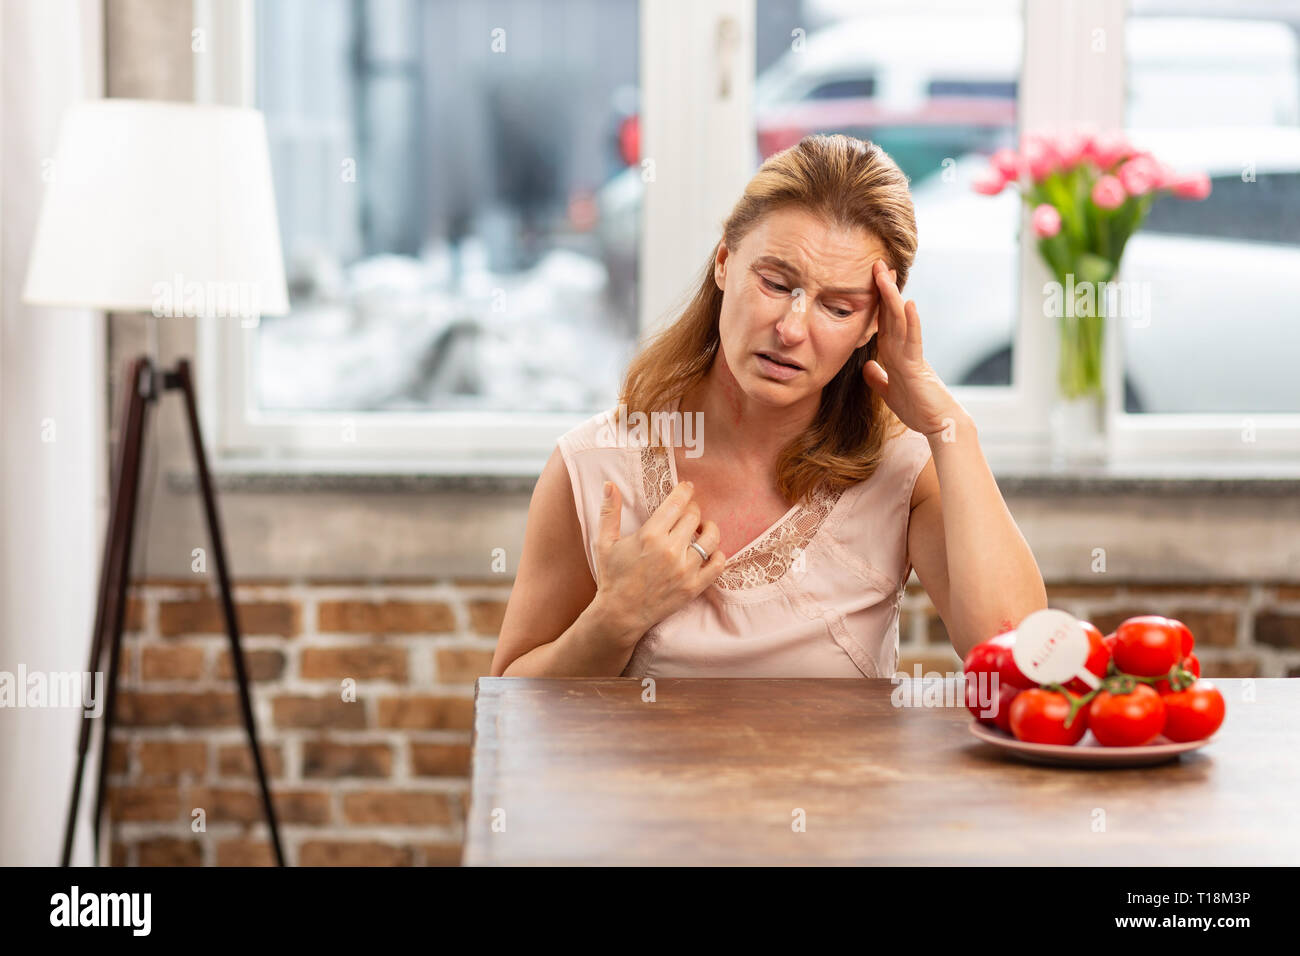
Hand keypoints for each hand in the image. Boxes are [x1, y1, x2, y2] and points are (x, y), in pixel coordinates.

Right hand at [593, 479, 725, 640]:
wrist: (620, 614)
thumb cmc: (612, 577)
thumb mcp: (604, 543)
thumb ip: (609, 512)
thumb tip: (610, 484)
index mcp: (650, 535)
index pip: (677, 503)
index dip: (685, 491)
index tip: (687, 488)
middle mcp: (670, 550)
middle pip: (694, 517)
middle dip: (693, 510)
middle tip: (688, 512)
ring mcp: (685, 569)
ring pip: (710, 538)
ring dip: (708, 529)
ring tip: (701, 529)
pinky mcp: (693, 587)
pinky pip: (718, 565)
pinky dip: (718, 554)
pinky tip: (708, 552)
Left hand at [863, 258, 964, 436]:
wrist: (939, 424)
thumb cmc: (919, 410)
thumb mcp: (889, 393)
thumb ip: (878, 379)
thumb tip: (867, 366)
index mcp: (896, 355)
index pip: (884, 322)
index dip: (877, 302)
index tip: (872, 280)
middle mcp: (904, 350)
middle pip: (892, 315)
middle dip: (884, 290)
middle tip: (877, 264)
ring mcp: (911, 356)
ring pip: (900, 321)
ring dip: (892, 298)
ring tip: (885, 274)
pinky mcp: (918, 367)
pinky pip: (913, 341)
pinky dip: (911, 322)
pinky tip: (909, 304)